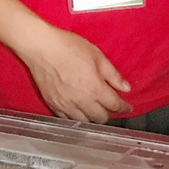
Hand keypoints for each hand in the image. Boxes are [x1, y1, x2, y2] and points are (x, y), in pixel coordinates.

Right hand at [16, 24, 130, 121]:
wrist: (41, 47)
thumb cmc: (68, 47)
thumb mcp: (96, 55)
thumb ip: (112, 74)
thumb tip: (125, 87)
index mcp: (95, 88)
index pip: (115, 105)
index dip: (124, 107)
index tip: (127, 106)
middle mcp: (81, 101)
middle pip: (101, 118)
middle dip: (109, 112)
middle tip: (110, 104)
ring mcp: (66, 105)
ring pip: (85, 121)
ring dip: (92, 116)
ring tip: (94, 107)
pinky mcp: (53, 104)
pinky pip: (67, 119)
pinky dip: (76, 116)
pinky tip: (77, 108)